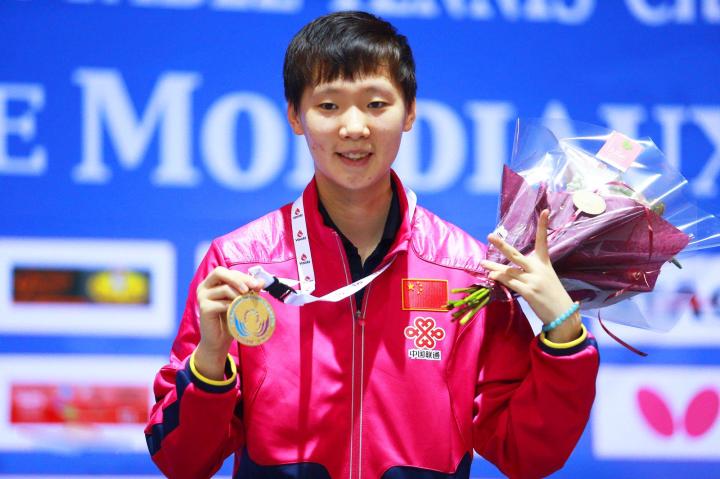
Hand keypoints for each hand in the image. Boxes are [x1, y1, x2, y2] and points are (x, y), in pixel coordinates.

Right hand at [194, 267, 263, 379]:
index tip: (257, 285)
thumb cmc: (230, 319)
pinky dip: (233, 307)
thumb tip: (262, 281)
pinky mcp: (204, 308)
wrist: (219, 340)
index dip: (243, 276)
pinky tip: (239, 313)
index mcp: (212, 282)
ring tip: (247, 304)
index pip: (228, 272)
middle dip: (239, 279)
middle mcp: (204, 287)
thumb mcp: (242, 302)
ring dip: (239, 295)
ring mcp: (202, 297)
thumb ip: (250, 291)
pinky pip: (222, 303)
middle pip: (220, 272)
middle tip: (251, 289)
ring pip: (224, 288)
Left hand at [480, 209, 581, 342]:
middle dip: (502, 246)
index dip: (543, 226)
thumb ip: (528, 271)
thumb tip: (507, 271)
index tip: (545, 211)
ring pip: (508, 271)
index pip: (543, 241)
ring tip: (482, 264)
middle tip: (490, 236)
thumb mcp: (545, 277)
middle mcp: (537, 269)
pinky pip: (510, 283)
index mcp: (544, 263)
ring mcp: (533, 280)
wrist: (563, 313)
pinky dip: (500, 279)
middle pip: (516, 255)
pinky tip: (491, 276)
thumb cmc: (552, 294)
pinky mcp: (528, 292)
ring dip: (493, 268)